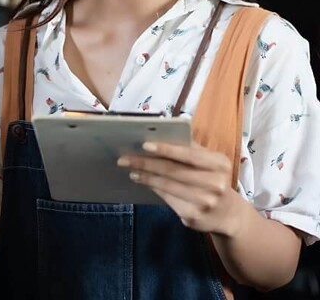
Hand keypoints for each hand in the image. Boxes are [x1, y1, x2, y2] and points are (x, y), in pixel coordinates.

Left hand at [117, 141, 242, 236]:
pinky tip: (142, 181)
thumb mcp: (210, 162)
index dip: (166, 149)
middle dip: (146, 163)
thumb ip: (189, 149)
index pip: (188, 154)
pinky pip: (167, 198)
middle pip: (173, 170)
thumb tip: (156, 136)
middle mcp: (215, 184)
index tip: (144, 144)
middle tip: (125, 158)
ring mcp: (205, 202)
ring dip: (146, 176)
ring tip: (131, 169)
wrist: (229, 214)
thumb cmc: (212, 178)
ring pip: (167, 185)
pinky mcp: (194, 216)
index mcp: (220, 163)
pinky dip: (153, 187)